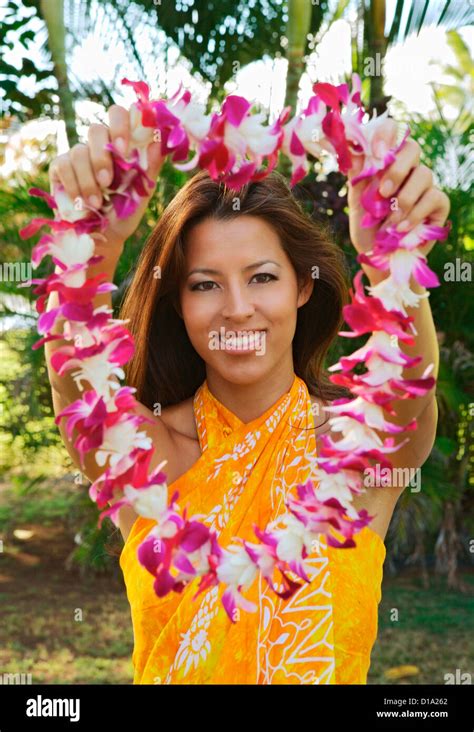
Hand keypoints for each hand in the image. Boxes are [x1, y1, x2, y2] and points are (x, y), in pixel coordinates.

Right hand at [48, 105, 163, 252]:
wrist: (104, 237)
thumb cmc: (125, 212)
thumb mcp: (142, 193)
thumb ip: (151, 166)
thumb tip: (161, 139)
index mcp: (121, 145)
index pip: (119, 115)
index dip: (120, 124)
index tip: (123, 148)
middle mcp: (99, 145)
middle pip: (95, 129)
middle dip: (101, 155)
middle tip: (108, 181)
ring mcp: (78, 154)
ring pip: (79, 151)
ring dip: (88, 179)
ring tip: (97, 202)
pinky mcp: (60, 167)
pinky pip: (63, 165)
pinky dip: (74, 185)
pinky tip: (82, 202)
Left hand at [347, 120, 449, 260]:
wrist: (380, 259)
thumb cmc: (368, 230)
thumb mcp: (356, 205)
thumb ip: (357, 178)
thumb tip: (352, 149)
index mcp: (386, 163)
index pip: (392, 133)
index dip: (386, 134)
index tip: (376, 152)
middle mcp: (408, 169)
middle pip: (413, 148)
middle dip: (397, 169)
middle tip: (382, 193)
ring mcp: (425, 185)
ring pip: (424, 174)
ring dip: (404, 199)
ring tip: (389, 221)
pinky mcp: (438, 203)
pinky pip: (433, 197)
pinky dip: (415, 213)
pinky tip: (401, 228)